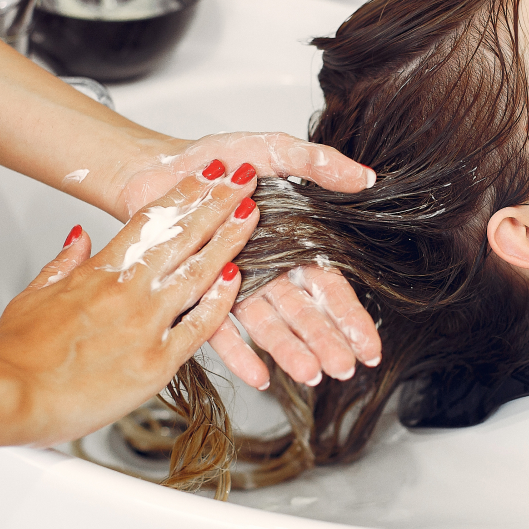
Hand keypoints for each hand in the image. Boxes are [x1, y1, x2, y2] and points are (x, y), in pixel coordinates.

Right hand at [0, 163, 257, 445]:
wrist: (11, 395)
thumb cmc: (17, 353)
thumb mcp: (34, 295)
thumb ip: (63, 263)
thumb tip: (79, 237)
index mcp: (99, 273)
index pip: (150, 221)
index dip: (183, 194)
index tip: (207, 176)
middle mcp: (127, 292)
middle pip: (182, 237)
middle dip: (217, 204)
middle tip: (244, 179)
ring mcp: (146, 325)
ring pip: (198, 273)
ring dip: (228, 240)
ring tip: (251, 214)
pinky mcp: (157, 362)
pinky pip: (199, 327)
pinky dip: (220, 301)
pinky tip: (239, 278)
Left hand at [109, 133, 381, 391]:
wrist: (160, 166)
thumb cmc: (220, 160)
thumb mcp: (276, 153)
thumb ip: (319, 164)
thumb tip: (364, 177)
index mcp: (292, 242)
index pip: (328, 286)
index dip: (350, 315)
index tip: (369, 345)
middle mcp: (266, 270)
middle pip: (302, 312)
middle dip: (326, 341)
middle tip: (345, 367)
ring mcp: (233, 285)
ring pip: (266, 324)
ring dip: (289, 350)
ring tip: (310, 374)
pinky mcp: (198, 293)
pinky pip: (217, 328)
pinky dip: (238, 352)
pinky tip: (257, 376)